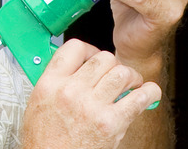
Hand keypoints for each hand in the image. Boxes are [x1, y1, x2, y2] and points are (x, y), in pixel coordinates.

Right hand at [21, 39, 160, 148]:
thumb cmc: (45, 142)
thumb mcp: (38, 105)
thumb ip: (57, 82)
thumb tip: (79, 66)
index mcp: (49, 85)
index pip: (74, 47)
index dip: (90, 49)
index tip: (96, 57)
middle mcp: (71, 92)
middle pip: (104, 58)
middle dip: (114, 65)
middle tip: (117, 76)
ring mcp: (92, 107)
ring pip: (123, 72)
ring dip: (132, 77)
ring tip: (131, 86)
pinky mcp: (111, 123)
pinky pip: (140, 97)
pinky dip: (150, 92)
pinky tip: (147, 94)